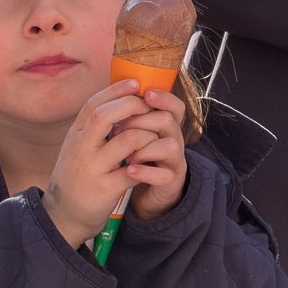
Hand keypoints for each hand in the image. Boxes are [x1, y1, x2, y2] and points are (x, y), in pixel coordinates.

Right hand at [43, 79, 160, 248]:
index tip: (135, 82)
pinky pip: (136, 171)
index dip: (115, 90)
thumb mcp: (77, 149)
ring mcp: (92, 168)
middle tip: (148, 108)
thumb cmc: (76, 178)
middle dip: (131, 106)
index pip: (93, 104)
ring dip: (148, 136)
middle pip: (105, 115)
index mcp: (76, 136)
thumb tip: (116, 102)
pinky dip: (152, 168)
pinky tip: (162, 168)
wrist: (61, 216)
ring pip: (128, 140)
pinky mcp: (105, 188)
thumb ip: (93, 130)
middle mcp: (80, 148)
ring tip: (154, 140)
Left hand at [121, 88, 188, 220]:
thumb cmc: (137, 161)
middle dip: (142, 121)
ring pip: (170, 146)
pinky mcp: (169, 182)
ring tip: (126, 155)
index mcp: (164, 126)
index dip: (163, 97)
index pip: (174, 105)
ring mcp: (173, 162)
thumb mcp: (134, 137)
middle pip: (168, 120)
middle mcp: (173, 140)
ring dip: (145, 148)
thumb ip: (130, 118)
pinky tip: (129, 170)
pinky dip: (145, 172)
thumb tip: (114, 93)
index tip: (145, 92)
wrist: (146, 195)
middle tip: (119, 128)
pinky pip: (164, 175)